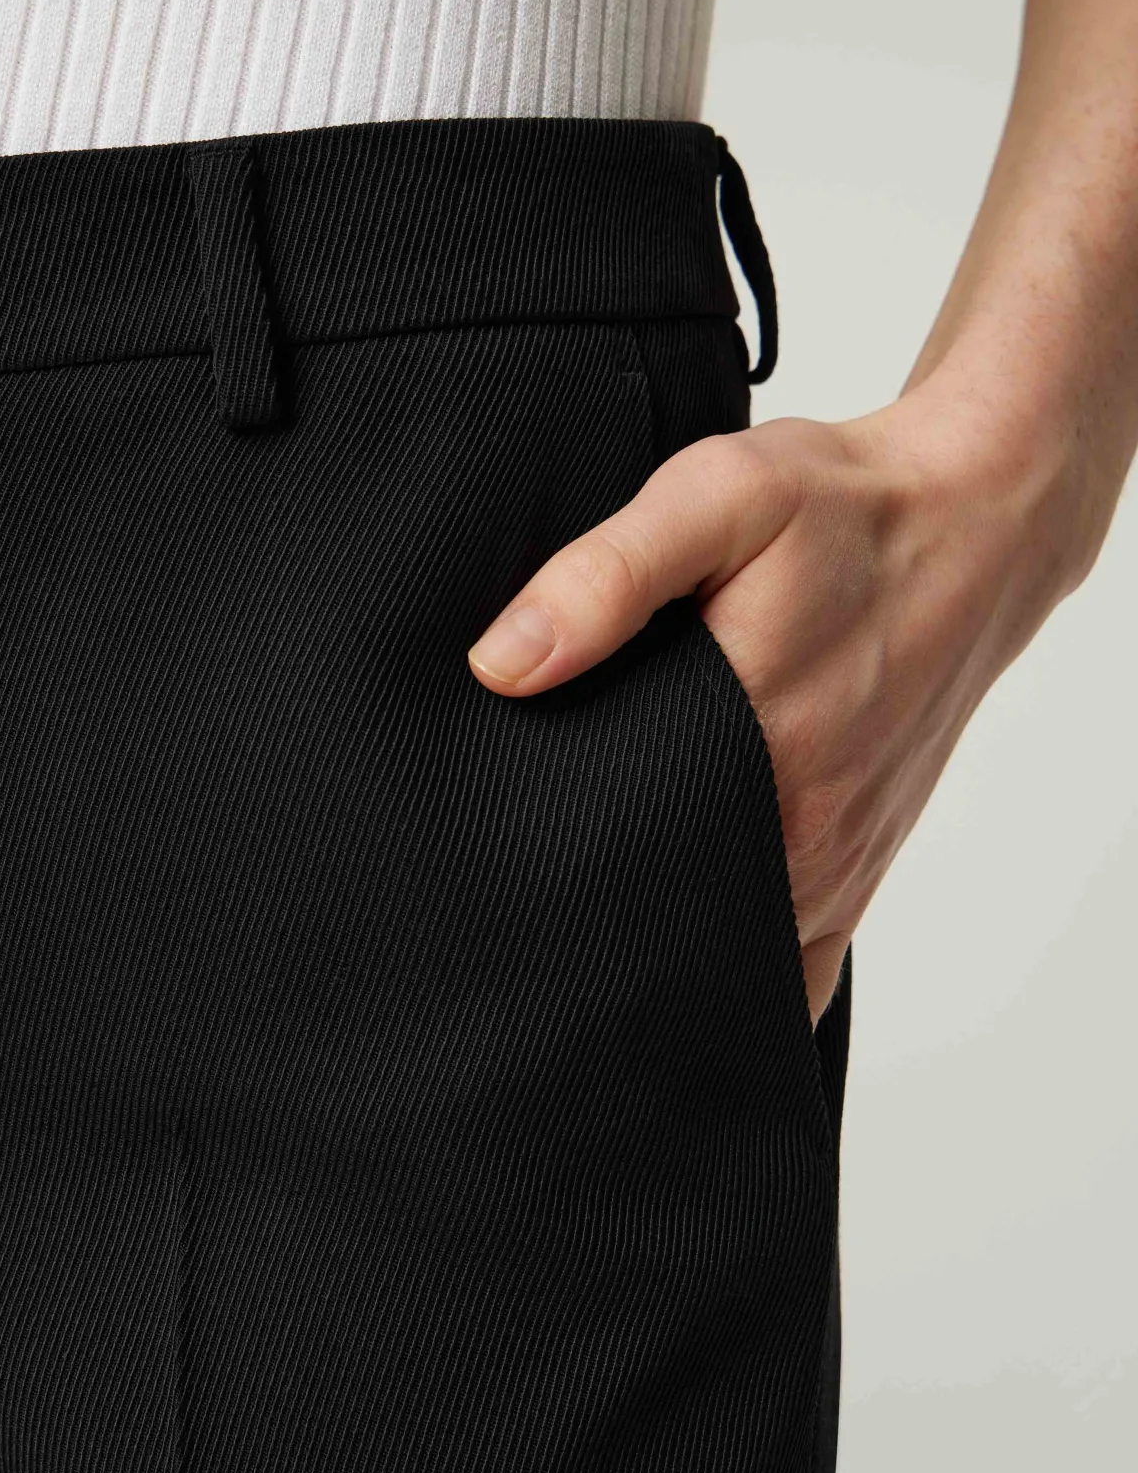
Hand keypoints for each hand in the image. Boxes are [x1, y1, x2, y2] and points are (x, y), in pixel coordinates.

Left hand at [467, 371, 1096, 1026]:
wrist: (975, 525)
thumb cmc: (841, 510)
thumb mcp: (719, 500)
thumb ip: (608, 578)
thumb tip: (501, 665)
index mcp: (755, 750)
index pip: (622, 874)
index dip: (551, 885)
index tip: (498, 870)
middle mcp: (804, 833)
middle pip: (668, 933)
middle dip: (593, 929)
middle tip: (526, 896)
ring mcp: (836, 866)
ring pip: (727, 960)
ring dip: (660, 954)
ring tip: (586, 920)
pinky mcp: (855, 870)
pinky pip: (790, 968)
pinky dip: (734, 972)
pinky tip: (679, 948)